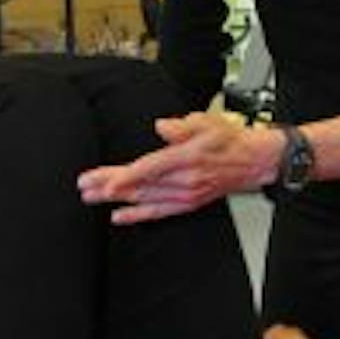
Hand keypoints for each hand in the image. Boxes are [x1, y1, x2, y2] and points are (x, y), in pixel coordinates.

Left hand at [76, 112, 279, 224]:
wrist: (254, 162)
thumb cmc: (231, 140)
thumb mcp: (208, 122)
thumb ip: (183, 126)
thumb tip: (163, 127)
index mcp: (187, 158)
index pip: (149, 170)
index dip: (125, 177)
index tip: (104, 182)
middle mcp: (185, 180)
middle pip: (140, 185)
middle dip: (109, 187)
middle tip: (85, 186)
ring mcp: (185, 195)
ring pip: (144, 199)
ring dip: (116, 200)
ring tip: (91, 197)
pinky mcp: (187, 203)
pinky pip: (158, 212)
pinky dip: (137, 216)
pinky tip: (118, 217)